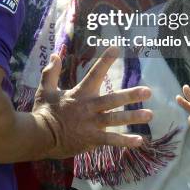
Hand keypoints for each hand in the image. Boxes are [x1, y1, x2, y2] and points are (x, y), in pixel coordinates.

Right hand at [32, 47, 152, 158]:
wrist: (40, 136)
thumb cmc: (44, 112)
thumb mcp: (45, 89)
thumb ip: (51, 72)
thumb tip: (55, 54)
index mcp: (79, 93)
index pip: (95, 73)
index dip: (105, 60)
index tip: (117, 48)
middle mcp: (89, 107)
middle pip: (112, 100)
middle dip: (131, 95)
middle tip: (148, 91)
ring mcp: (92, 124)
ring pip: (116, 120)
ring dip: (133, 117)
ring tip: (150, 114)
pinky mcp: (92, 139)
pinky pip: (111, 140)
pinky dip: (125, 141)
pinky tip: (139, 140)